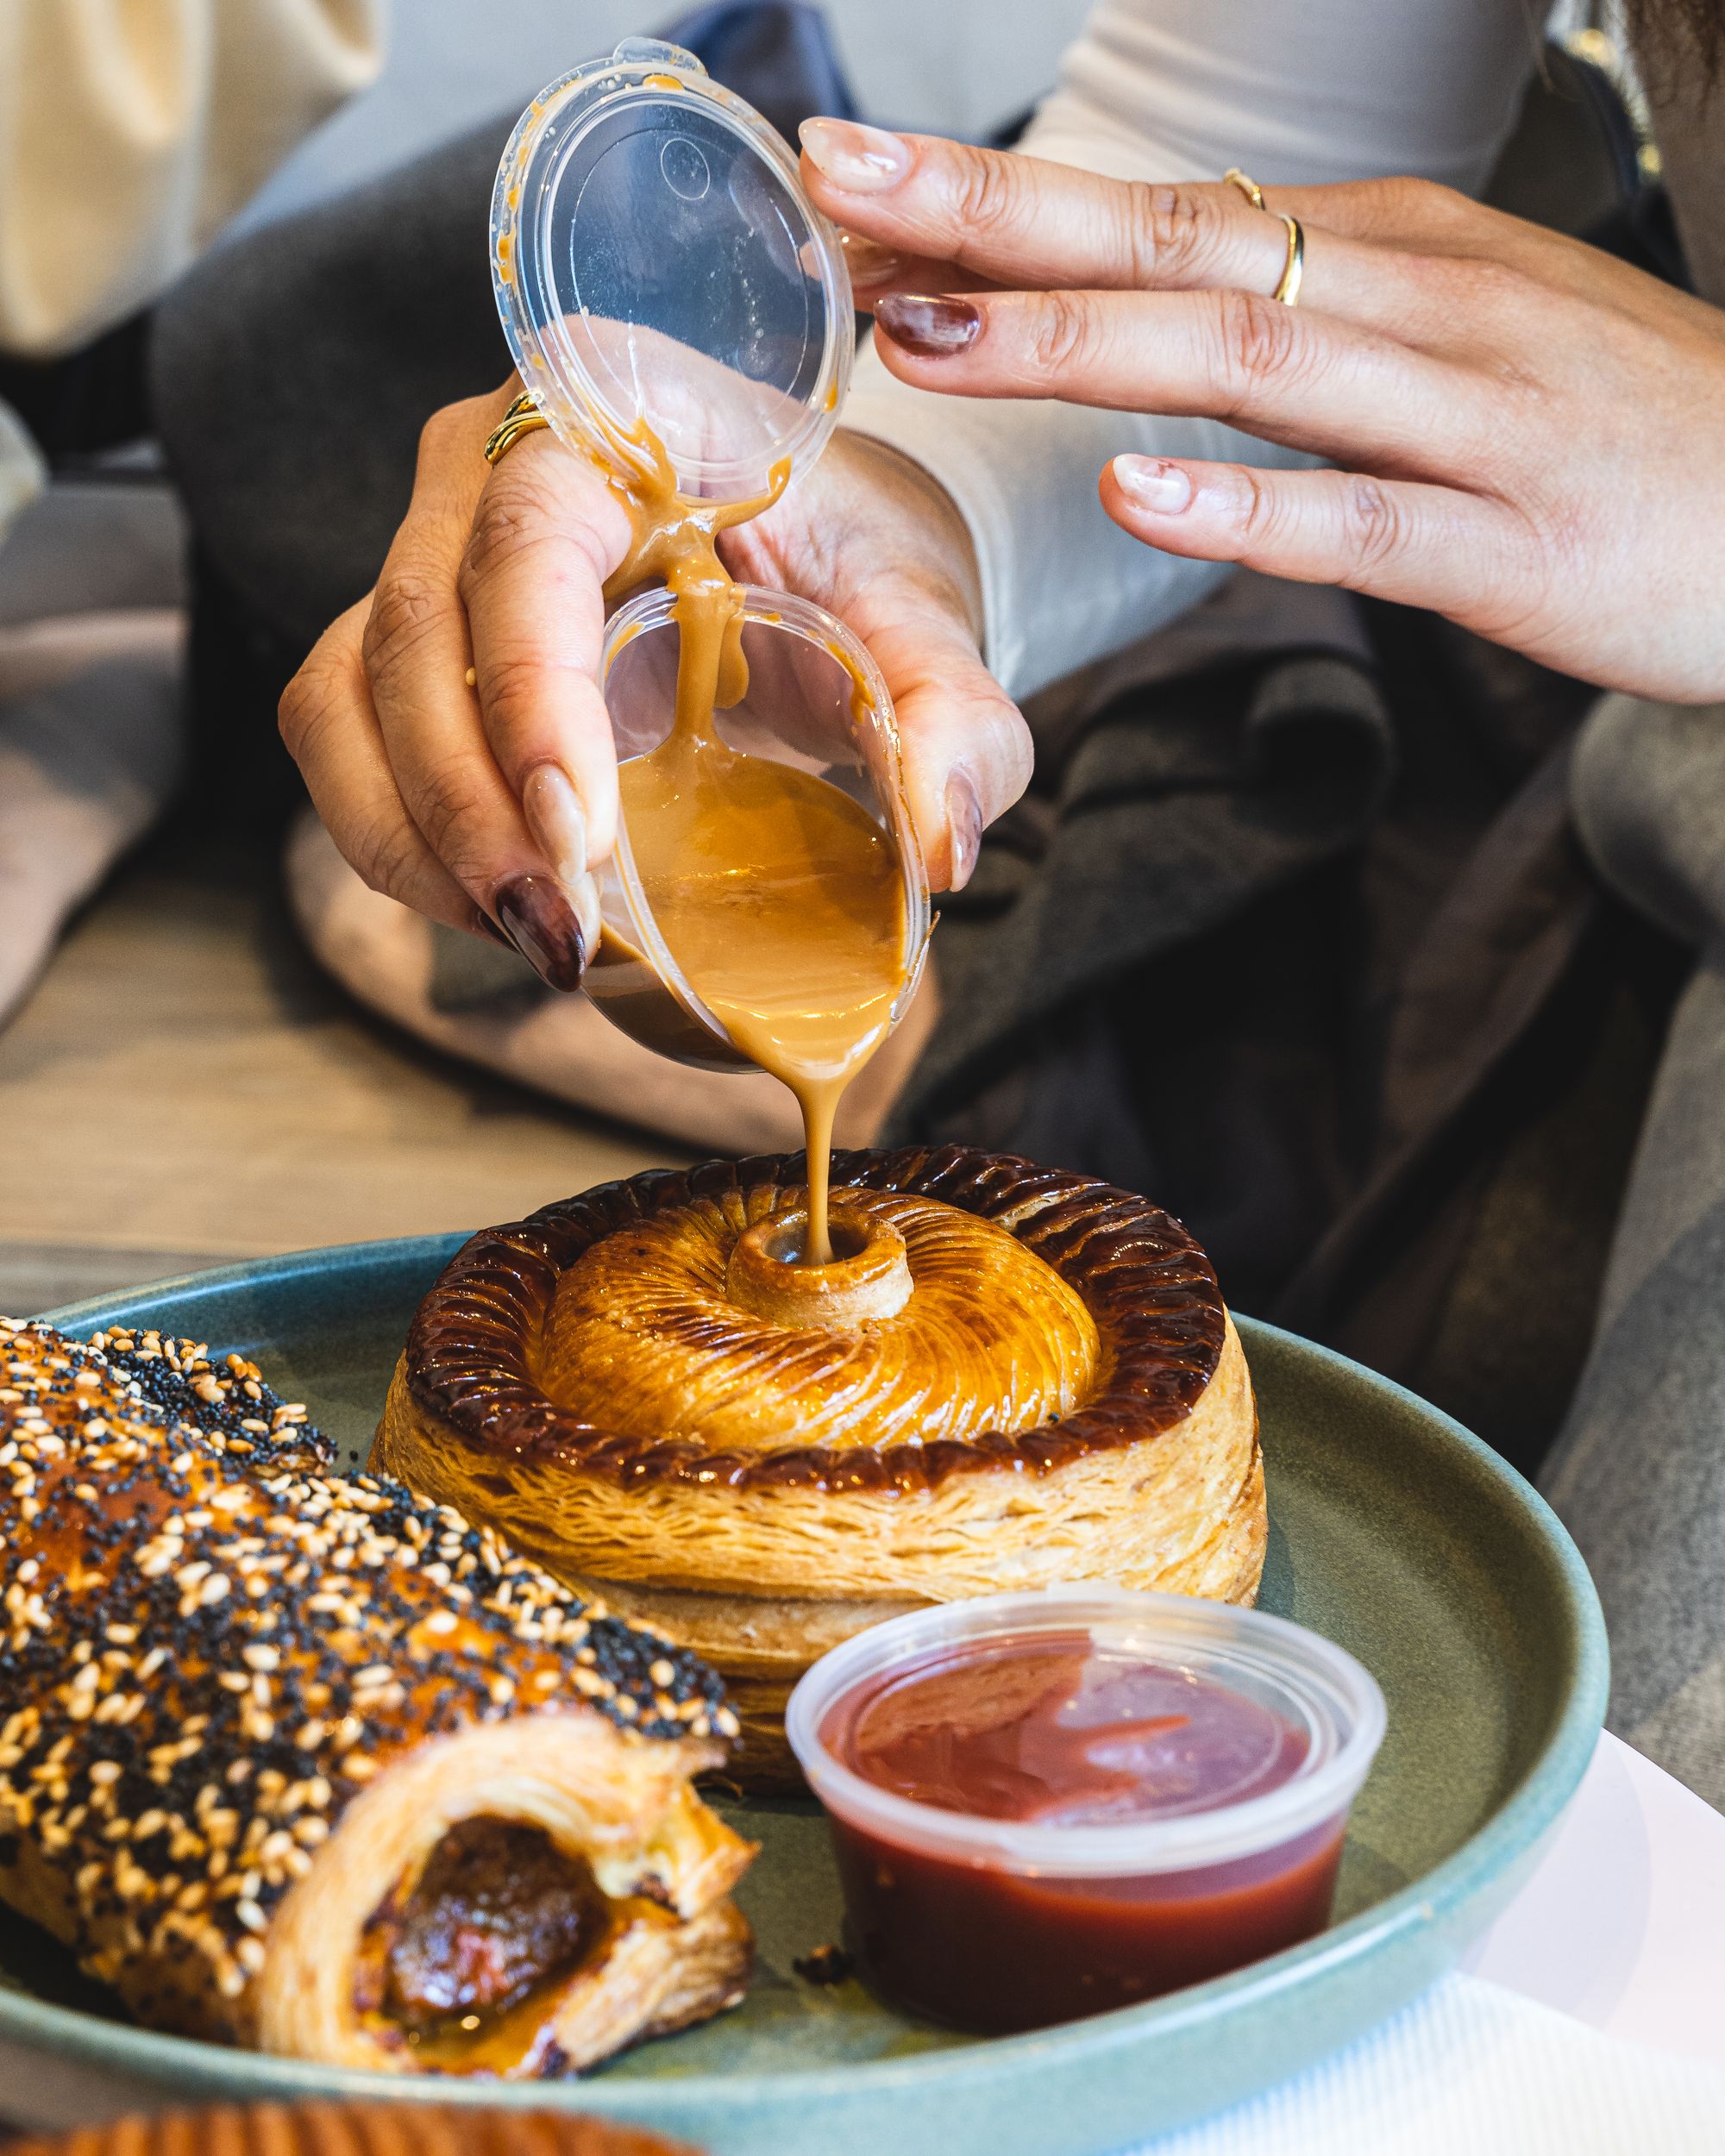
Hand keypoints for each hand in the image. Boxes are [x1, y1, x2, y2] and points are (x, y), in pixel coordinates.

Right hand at [279, 380, 1027, 984]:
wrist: (816, 546)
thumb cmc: (856, 559)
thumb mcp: (922, 623)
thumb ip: (950, 716)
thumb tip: (940, 845)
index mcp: (615, 410)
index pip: (524, 542)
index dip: (529, 693)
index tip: (579, 835)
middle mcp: (492, 462)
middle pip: (412, 631)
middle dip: (470, 808)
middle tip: (563, 937)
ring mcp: (431, 545)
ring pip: (349, 692)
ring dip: (418, 837)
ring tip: (533, 939)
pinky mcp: (410, 636)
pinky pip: (345, 733)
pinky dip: (400, 837)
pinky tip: (497, 907)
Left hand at [800, 120, 1724, 704]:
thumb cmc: (1607, 425)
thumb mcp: (1449, 330)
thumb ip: (1300, 318)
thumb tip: (1142, 303)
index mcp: (1388, 251)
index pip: (1163, 209)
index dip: (999, 201)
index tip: (855, 187)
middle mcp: (1417, 305)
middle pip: (1179, 244)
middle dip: (995, 214)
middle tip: (839, 184)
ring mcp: (1468, 419)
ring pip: (1250, 364)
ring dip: (1081, 341)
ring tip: (929, 332)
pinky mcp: (1511, 545)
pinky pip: (1360, 523)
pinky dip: (1245, 507)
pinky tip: (1137, 490)